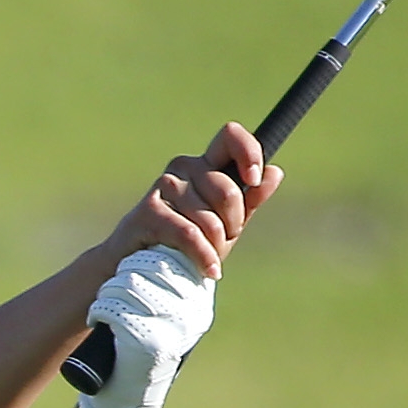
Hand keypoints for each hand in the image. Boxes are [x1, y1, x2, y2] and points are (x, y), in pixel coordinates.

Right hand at [102, 121, 283, 279]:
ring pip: (210, 218)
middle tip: (224, 240)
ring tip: (206, 257)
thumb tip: (274, 172)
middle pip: (228, 190)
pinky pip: (190, 234)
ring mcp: (164, 187)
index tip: (254, 178)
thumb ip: (249, 200)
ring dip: (215, 246)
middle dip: (233, 223)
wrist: (133, 267)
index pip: (231, 137)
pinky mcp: (149, 211)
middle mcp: (183, 168)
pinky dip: (203, 256)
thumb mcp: (223, 224)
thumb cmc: (181, 244)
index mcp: (204, 165)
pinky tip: (209, 270)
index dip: (249, 152)